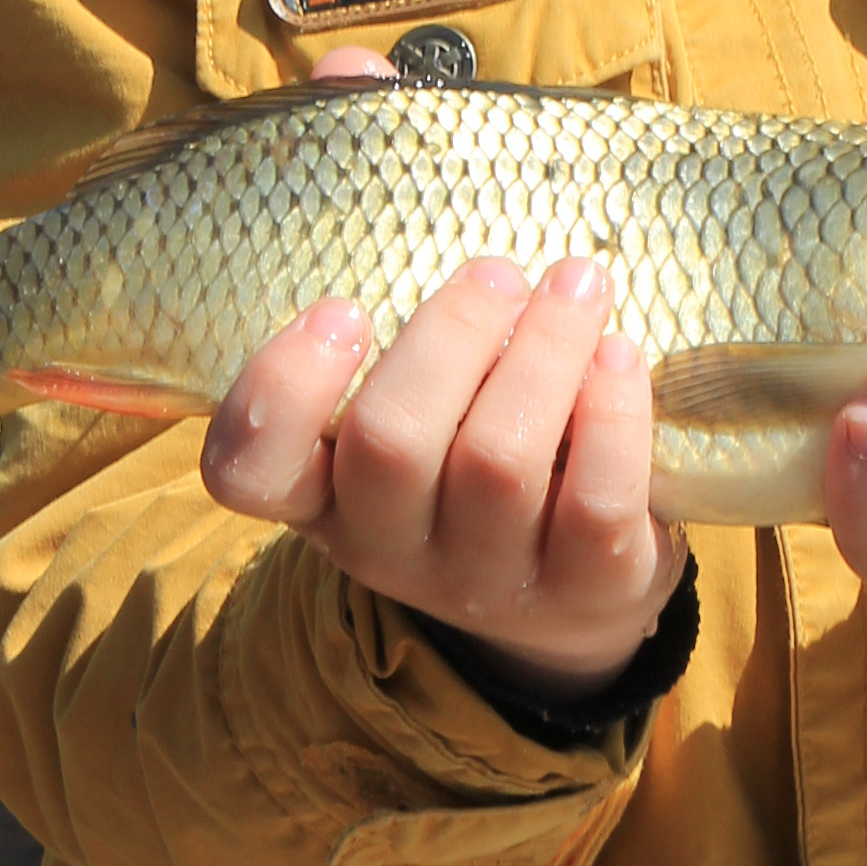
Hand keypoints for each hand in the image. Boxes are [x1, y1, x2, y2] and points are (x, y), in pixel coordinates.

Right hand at [202, 257, 681, 690]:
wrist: (572, 596)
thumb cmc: (474, 467)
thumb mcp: (415, 429)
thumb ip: (410, 362)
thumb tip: (476, 269)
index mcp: (325, 499)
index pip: (248, 472)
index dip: (280, 389)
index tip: (343, 310)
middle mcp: (391, 550)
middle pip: (390, 443)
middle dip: (451, 335)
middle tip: (498, 275)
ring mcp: (486, 580)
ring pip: (497, 461)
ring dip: (543, 350)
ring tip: (576, 287)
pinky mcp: (586, 588)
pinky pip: (595, 501)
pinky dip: (611, 415)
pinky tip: (618, 356)